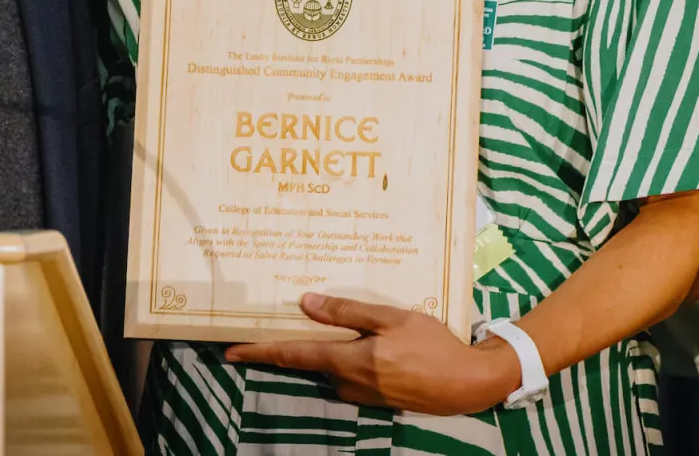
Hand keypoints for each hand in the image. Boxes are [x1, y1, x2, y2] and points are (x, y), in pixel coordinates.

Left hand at [224, 293, 520, 415]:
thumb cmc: (432, 345)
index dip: (261, 352)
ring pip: (332, 366)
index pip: (294, 355)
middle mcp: (349, 381)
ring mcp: (363, 393)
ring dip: (327, 350)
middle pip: (312, 361)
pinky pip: (350, 374)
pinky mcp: (376, 397)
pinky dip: (347, 358)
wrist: (467, 383)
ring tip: (331, 326)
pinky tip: (363, 342)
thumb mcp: (392, 319)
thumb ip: (349, 311)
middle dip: (295, 345)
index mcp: (350, 359)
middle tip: (281, 322)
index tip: (231, 351)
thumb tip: (306, 302)